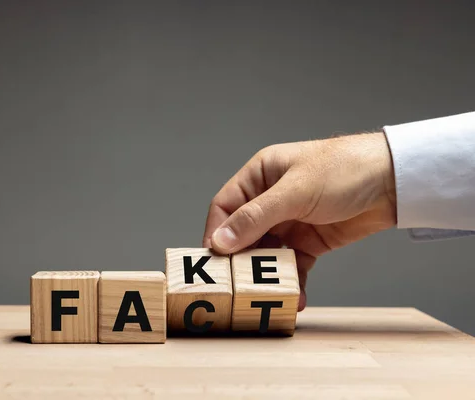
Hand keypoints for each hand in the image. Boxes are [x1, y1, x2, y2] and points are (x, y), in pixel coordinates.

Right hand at [203, 132, 396, 310]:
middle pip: (243, 234)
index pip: (226, 206)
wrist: (395, 183)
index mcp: (260, 176)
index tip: (214, 260)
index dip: (217, 232)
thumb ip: (255, 217)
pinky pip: (292, 265)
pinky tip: (295, 296)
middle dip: (241, 259)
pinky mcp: (309, 241)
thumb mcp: (294, 192)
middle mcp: (270, 199)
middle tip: (238, 283)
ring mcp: (290, 222)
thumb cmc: (344, 170)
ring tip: (269, 294)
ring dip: (268, 275)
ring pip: (267, 253)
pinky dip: (292, 281)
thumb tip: (220, 241)